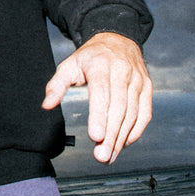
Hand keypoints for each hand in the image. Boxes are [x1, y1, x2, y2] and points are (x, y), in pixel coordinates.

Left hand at [42, 32, 151, 163]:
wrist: (118, 39)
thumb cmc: (91, 57)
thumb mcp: (69, 65)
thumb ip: (57, 85)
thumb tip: (47, 105)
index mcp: (101, 65)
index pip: (102, 93)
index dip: (99, 116)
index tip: (96, 136)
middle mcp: (123, 72)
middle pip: (119, 108)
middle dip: (111, 135)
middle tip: (102, 156)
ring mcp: (138, 80)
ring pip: (133, 114)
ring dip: (122, 138)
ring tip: (110, 156)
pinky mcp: (147, 88)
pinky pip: (145, 113)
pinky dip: (135, 131)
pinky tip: (124, 143)